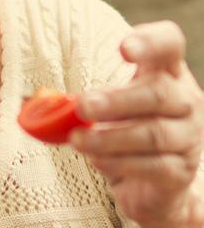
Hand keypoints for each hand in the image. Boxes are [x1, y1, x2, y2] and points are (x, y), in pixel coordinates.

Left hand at [71, 21, 203, 225]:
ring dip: (109, 137)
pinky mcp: (181, 171)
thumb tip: (39, 104)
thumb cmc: (122, 133)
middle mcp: (185, 101)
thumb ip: (80, 100)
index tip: (122, 49)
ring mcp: (188, 137)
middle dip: (117, 100)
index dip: (150, 42)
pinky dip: (120, 163)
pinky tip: (97, 161)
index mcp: (166, 73)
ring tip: (76, 140)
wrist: (149, 185)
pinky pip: (153, 166)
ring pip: (153, 133)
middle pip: (159, 93)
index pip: (169, 44)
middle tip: (82, 106)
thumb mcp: (104, 109)